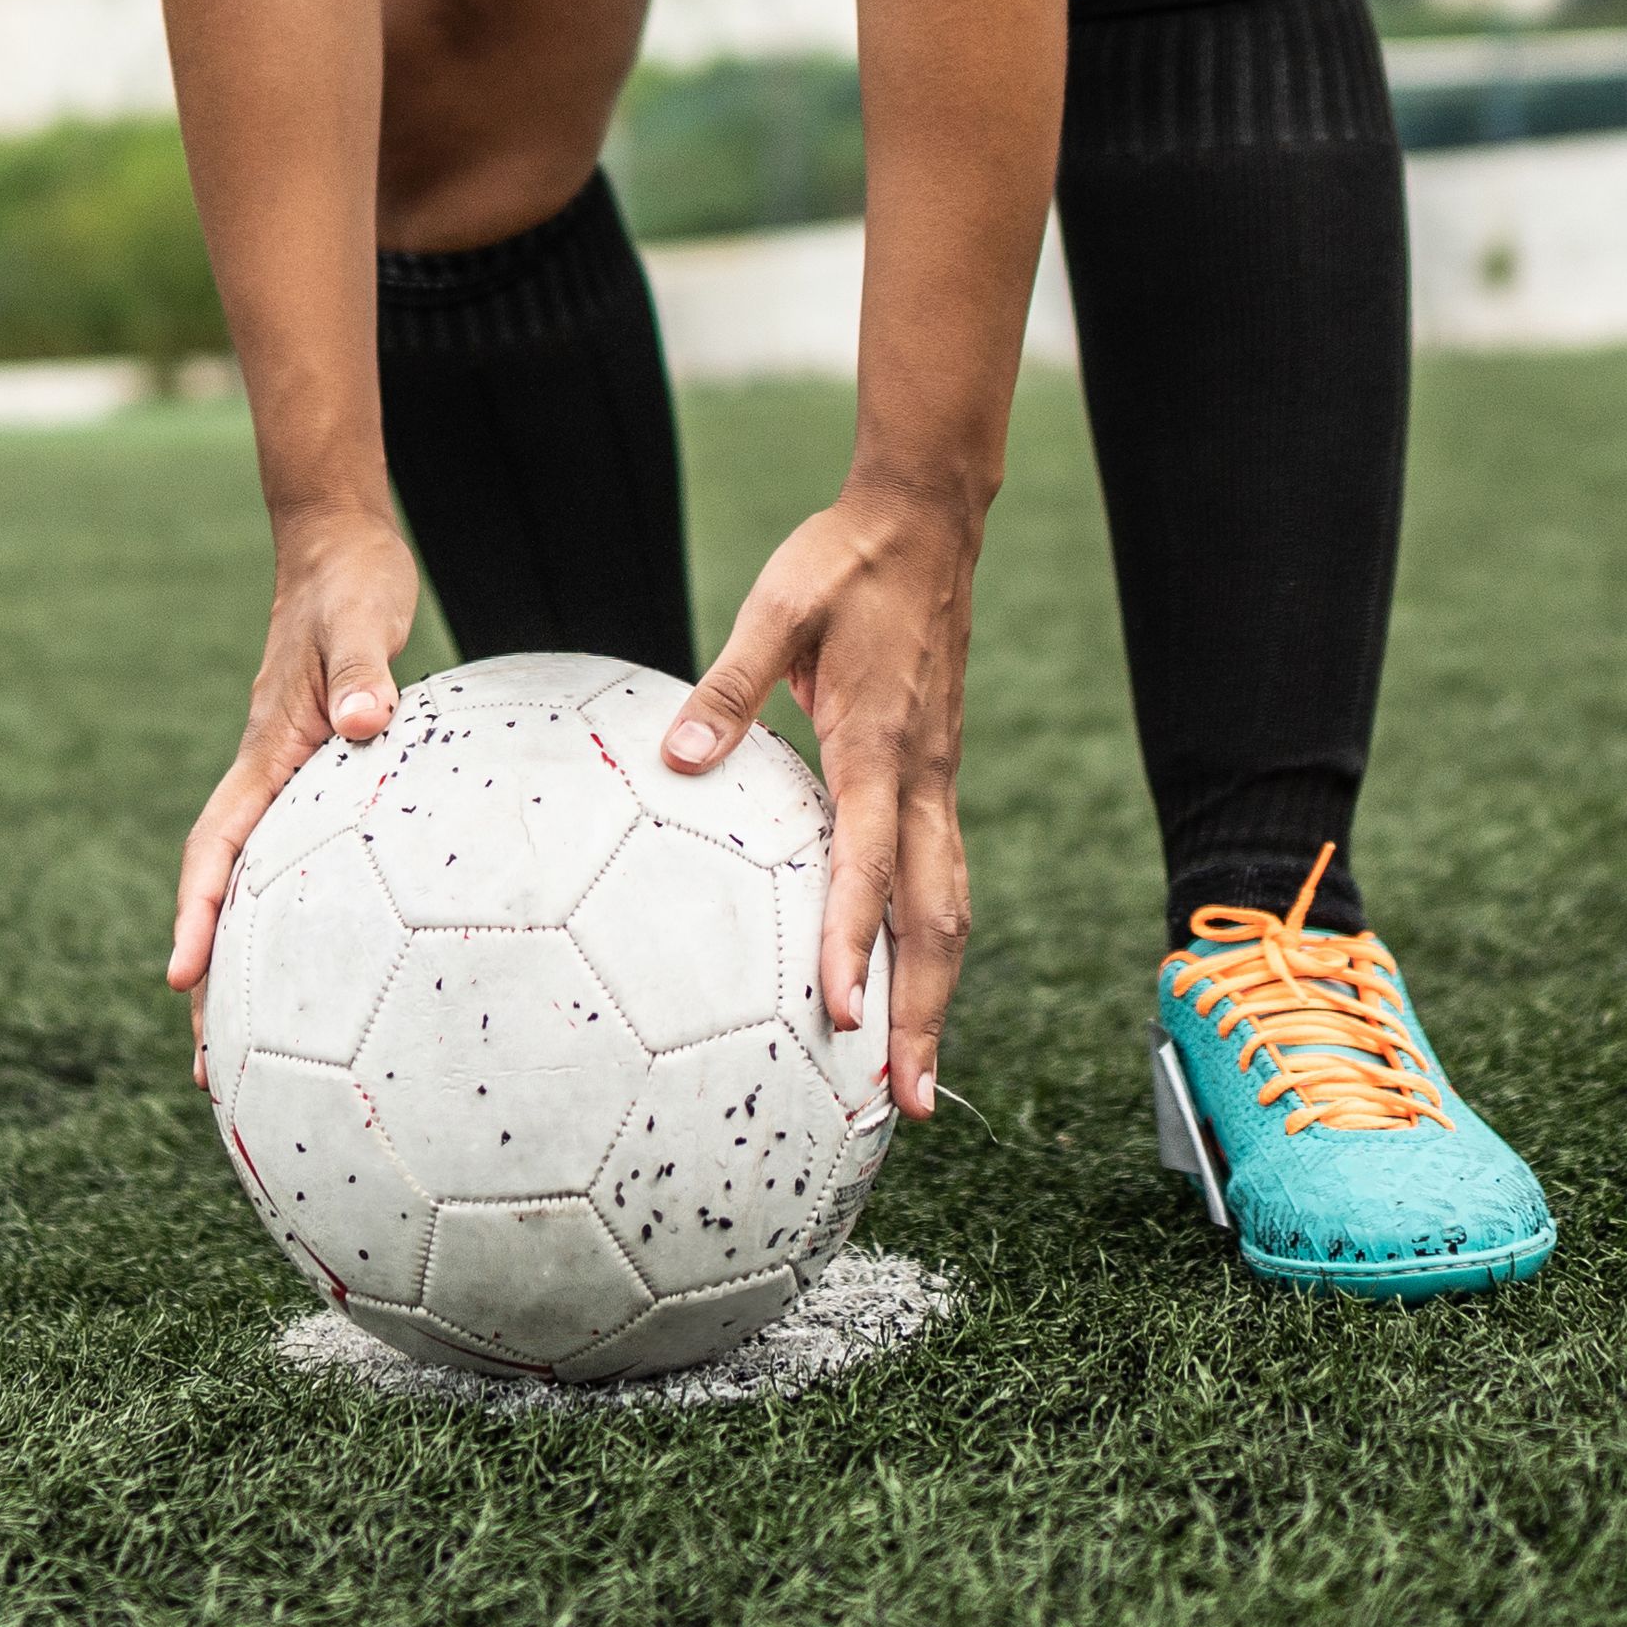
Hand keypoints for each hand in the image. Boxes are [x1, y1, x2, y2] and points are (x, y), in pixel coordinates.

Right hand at [168, 503, 423, 1073]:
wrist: (339, 548)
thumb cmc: (349, 583)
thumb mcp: (359, 621)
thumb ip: (361, 673)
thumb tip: (361, 724)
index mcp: (266, 752)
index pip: (216, 846)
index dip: (196, 913)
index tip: (180, 976)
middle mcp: (267, 778)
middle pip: (222, 893)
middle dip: (208, 980)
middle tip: (208, 1070)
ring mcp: (289, 784)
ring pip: (255, 890)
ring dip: (246, 968)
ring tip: (252, 1055)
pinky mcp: (321, 784)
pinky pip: (299, 868)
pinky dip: (296, 922)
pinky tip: (326, 967)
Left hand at [664, 479, 981, 1119]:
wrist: (926, 521)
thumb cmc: (843, 563)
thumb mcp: (775, 608)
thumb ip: (727, 686)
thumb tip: (677, 755)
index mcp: (881, 745)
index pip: (869, 865)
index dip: (854, 944)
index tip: (839, 1018)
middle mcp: (923, 777)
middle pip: (934, 917)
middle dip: (925, 1015)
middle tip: (908, 1104)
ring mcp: (939, 780)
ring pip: (949, 907)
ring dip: (937, 995)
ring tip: (918, 1079)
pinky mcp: (936, 775)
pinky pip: (940, 876)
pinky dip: (929, 943)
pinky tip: (907, 985)